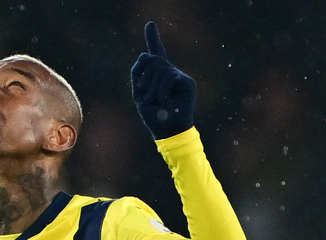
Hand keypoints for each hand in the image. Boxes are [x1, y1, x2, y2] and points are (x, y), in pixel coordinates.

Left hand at [131, 22, 195, 138]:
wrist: (167, 129)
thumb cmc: (152, 114)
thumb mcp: (138, 93)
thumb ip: (138, 72)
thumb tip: (145, 53)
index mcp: (156, 74)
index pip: (155, 52)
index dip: (152, 37)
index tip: (150, 24)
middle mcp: (168, 72)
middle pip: (153, 60)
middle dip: (144, 78)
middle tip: (144, 95)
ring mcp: (178, 76)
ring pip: (160, 68)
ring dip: (151, 87)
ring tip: (154, 100)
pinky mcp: (187, 82)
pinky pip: (169, 76)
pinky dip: (161, 89)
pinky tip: (162, 98)